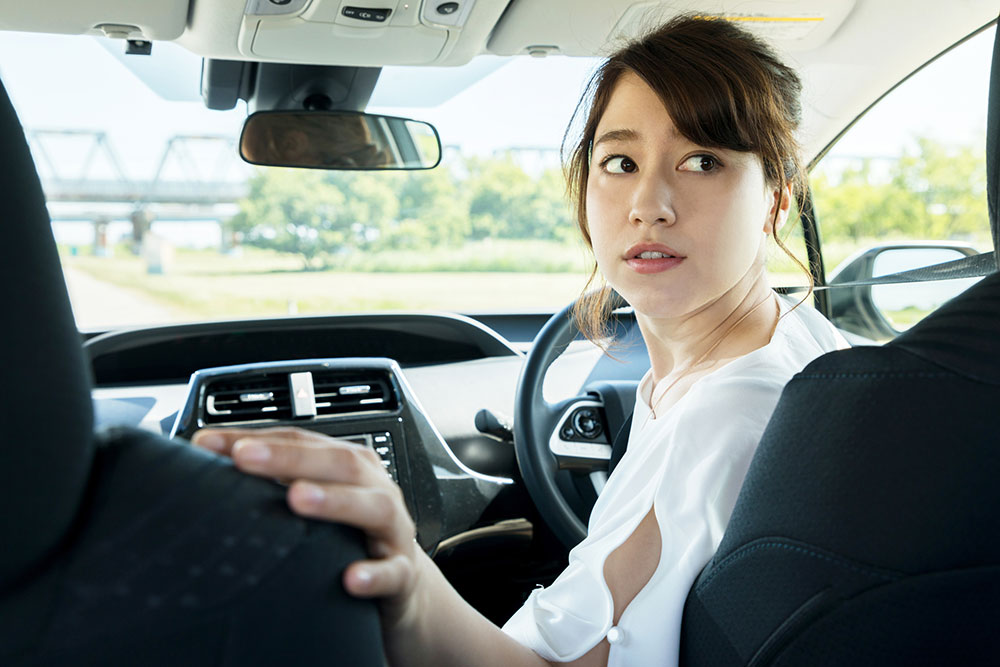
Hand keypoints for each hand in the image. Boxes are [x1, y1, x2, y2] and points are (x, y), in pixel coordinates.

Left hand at [190, 427, 420, 613]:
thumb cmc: (351, 537)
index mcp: (351, 466)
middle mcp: (375, 488)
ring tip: (296, 498)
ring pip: (372, 506)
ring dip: (334, 500)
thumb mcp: (318, 503)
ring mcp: (393, 530)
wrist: (403, 585)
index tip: (209, 444)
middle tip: (244, 458)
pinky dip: (374, 574)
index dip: (259, 438)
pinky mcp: (403, 573)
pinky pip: (392, 572)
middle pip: (339, 463)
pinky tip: (350, 578)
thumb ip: (275, 484)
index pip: (304, 441)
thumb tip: (207, 464)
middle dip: (290, 459)